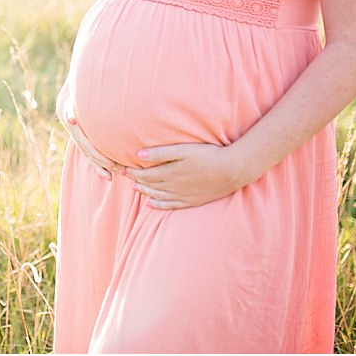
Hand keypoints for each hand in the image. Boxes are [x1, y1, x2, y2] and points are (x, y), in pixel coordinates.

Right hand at [58, 95, 126, 180]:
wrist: (68, 111)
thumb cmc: (72, 107)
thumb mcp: (70, 107)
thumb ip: (70, 113)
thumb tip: (71, 120)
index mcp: (78, 134)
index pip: (90, 148)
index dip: (100, 156)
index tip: (111, 163)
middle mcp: (80, 143)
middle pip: (93, 157)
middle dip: (105, 165)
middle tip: (119, 170)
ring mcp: (83, 147)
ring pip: (92, 160)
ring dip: (102, 169)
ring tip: (113, 177)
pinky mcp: (87, 149)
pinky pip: (92, 160)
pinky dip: (99, 168)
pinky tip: (109, 176)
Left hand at [126, 143, 253, 209]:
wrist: (232, 170)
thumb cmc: (208, 156)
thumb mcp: (183, 150)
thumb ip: (160, 153)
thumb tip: (138, 154)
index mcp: (169, 174)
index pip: (144, 174)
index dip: (132, 171)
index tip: (123, 166)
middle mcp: (173, 187)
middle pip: (149, 185)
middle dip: (136, 180)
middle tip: (126, 176)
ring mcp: (182, 196)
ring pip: (157, 196)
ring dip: (144, 191)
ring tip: (135, 187)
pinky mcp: (192, 201)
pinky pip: (170, 206)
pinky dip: (158, 205)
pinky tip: (151, 204)